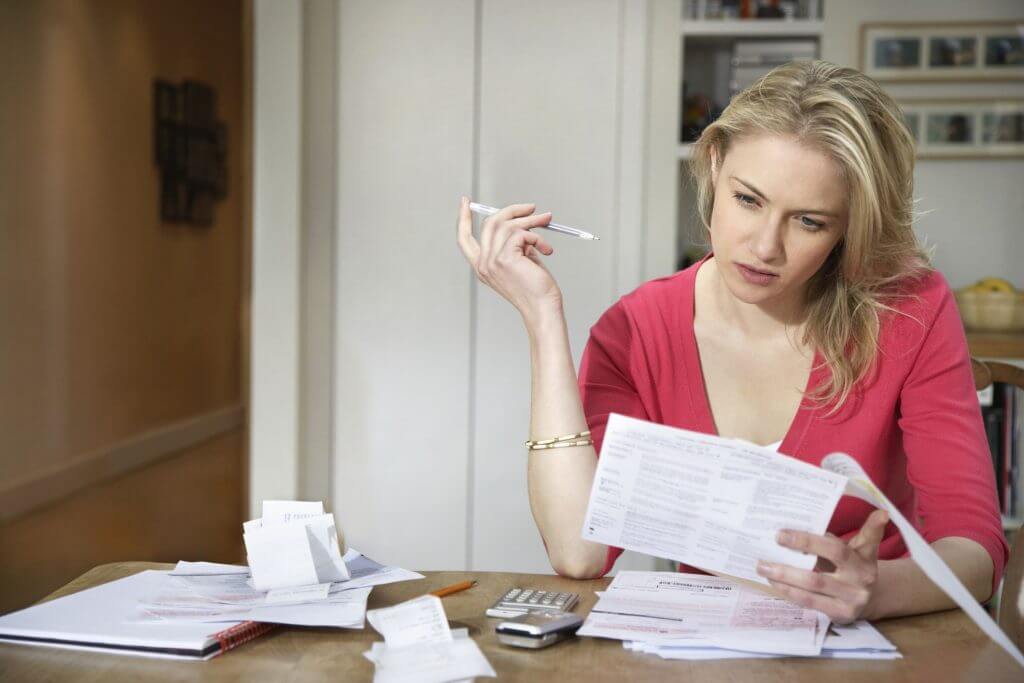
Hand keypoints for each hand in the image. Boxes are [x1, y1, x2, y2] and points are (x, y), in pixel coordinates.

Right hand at [454, 197, 562, 321]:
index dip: (463, 218)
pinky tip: (546, 249)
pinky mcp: (505, 259)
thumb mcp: (519, 261)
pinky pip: (521, 234)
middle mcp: (483, 264)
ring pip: (507, 225)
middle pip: (489, 223)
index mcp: (482, 266)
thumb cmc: (536, 289)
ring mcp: (492, 261)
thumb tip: (523, 218)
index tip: (465, 202)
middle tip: (532, 209)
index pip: (464, 238)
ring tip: (546, 223)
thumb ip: (514, 242)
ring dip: (531, 220)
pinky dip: (537, 237)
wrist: (542, 308)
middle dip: (513, 210)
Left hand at [755, 509, 888, 623]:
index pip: (834, 550)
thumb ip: (837, 536)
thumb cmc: (856, 563)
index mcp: (863, 560)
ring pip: (811, 590)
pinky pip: (810, 603)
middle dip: (788, 565)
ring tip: (763, 567)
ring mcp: (851, 602)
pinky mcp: (841, 615)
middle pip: (818, 576)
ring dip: (784, 579)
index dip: (809, 542)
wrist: (873, 596)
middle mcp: (860, 583)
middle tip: (766, 551)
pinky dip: (790, 592)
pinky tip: (775, 582)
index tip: (781, 533)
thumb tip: (803, 523)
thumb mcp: (860, 545)